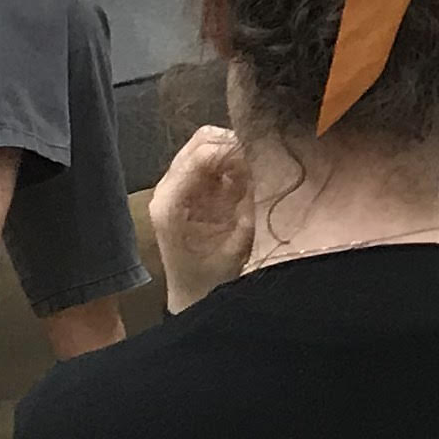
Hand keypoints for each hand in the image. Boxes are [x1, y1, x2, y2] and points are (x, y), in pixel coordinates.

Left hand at [146, 126, 251, 312]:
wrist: (194, 298)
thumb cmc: (213, 280)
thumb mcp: (237, 247)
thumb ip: (249, 208)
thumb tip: (268, 170)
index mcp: (172, 202)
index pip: (203, 154)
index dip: (237, 149)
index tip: (266, 156)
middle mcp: (170, 188)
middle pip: (203, 141)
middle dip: (236, 144)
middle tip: (265, 160)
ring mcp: (180, 186)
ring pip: (209, 144)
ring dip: (236, 150)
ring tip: (259, 169)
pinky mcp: (194, 189)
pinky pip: (215, 160)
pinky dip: (236, 161)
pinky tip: (251, 177)